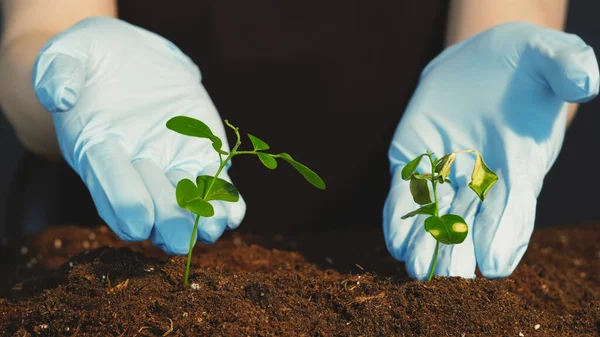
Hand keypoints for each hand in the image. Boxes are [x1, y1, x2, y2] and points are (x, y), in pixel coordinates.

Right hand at [32, 17, 245, 253]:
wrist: (131, 56)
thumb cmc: (93, 57)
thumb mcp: (68, 54)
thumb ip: (59, 73)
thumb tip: (61, 95)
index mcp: (97, 145)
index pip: (108, 178)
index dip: (123, 201)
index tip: (138, 224)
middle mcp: (135, 163)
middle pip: (151, 199)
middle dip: (167, 220)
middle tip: (180, 239)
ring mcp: (170, 160)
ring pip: (185, 198)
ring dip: (200, 217)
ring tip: (213, 229)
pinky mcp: (200, 151)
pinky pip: (214, 180)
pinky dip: (225, 198)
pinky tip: (234, 214)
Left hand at [384, 22, 597, 279]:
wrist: (483, 61)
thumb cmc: (526, 63)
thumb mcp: (549, 56)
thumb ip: (566, 67)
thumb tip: (585, 80)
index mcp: (519, 165)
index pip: (515, 208)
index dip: (505, 236)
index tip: (494, 266)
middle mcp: (482, 179)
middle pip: (471, 225)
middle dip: (460, 250)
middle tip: (449, 276)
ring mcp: (445, 173)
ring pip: (434, 217)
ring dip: (425, 243)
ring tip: (416, 266)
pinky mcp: (414, 161)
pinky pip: (405, 194)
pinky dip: (399, 217)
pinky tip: (395, 242)